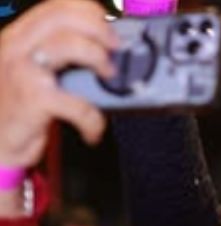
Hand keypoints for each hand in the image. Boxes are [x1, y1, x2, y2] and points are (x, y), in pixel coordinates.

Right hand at [0, 0, 116, 169]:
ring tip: (108, 76)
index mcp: (18, 36)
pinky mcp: (33, 99)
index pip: (54, 6)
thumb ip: (57, 54)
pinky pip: (77, 102)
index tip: (110, 23)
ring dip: (99, 59)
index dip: (87, 9)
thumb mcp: (32, 70)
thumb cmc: (19, 108)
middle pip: (62, 17)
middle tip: (115, 47)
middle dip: (98, 28)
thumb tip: (103, 46)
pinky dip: (93, 119)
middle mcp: (16, 47)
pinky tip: (92, 129)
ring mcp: (22, 71)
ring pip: (69, 46)